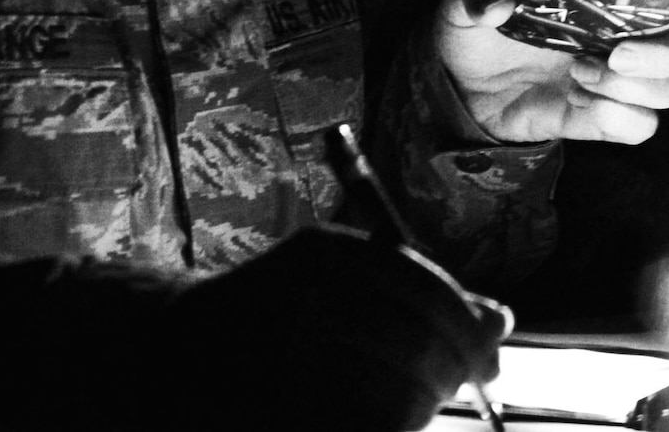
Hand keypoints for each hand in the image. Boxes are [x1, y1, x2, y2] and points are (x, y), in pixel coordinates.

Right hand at [169, 225, 511, 431]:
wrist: (167, 358)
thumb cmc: (279, 317)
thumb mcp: (347, 288)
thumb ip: (422, 298)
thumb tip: (501, 321)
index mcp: (321, 255)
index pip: (418, 283)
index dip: (465, 327)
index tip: (491, 364)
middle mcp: (296, 296)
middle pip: (412, 341)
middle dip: (451, 374)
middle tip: (467, 388)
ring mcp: (277, 353)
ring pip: (388, 394)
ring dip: (418, 408)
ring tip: (414, 410)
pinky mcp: (271, 407)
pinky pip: (360, 423)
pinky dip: (385, 424)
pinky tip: (387, 422)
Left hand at [436, 0, 668, 143]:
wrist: (461, 88)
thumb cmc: (475, 33)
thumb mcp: (465, 5)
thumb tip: (499, 2)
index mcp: (608, 4)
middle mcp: (625, 42)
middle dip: (660, 58)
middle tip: (614, 57)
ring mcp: (615, 85)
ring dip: (630, 90)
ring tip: (578, 76)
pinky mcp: (600, 121)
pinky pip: (639, 128)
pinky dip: (614, 118)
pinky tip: (576, 101)